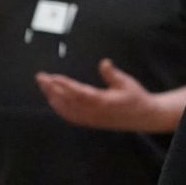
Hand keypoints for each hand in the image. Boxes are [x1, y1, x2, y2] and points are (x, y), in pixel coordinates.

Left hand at [37, 59, 160, 131]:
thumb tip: (104, 62)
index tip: (53, 77)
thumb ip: (113, 74)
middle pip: (68, 101)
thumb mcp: (127, 83)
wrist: (144, 117)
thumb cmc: (136, 97)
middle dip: (52, 89)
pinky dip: (59, 108)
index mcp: (103, 102)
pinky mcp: (90, 122)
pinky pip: (70, 116)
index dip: (65, 85)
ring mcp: (91, 119)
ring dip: (52, 97)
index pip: (79, 93)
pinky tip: (53, 99)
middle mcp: (94, 112)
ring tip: (43, 85)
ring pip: (66, 110)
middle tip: (41, 77)